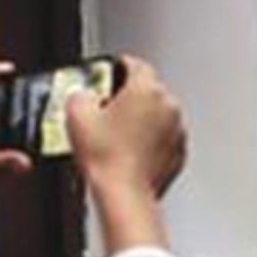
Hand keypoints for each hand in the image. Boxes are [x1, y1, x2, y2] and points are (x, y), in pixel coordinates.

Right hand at [66, 56, 185, 252]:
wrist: (125, 193)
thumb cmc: (107, 157)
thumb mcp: (77, 115)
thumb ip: (79, 94)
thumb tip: (82, 95)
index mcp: (146, 89)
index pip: (135, 64)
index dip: (118, 66)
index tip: (111, 70)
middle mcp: (169, 105)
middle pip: (148, 89)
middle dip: (129, 96)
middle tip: (107, 109)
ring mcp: (177, 129)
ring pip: (159, 114)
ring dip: (142, 119)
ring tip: (117, 134)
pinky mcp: (179, 151)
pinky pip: (164, 137)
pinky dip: (151, 140)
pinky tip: (130, 151)